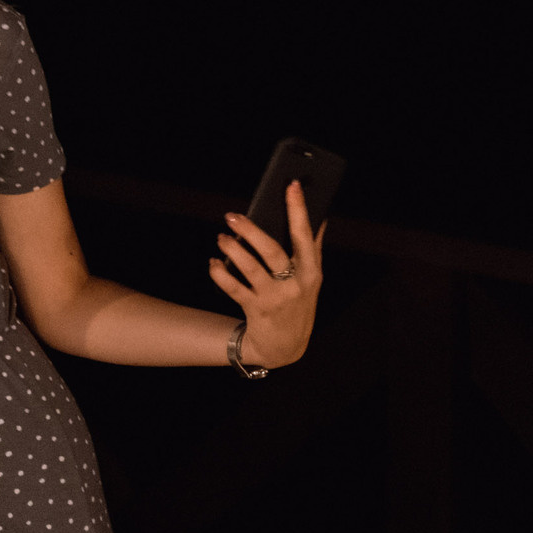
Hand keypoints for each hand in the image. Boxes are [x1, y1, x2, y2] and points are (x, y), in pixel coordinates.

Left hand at [212, 181, 324, 367]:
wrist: (286, 347)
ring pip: (250, 268)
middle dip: (251, 230)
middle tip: (231, 216)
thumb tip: (319, 216)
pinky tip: (213, 263)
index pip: (305, 235)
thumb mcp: (311, 279)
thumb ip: (313, 249)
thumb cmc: (298, 303)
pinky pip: (233, 288)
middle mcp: (295, 285)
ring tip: (222, 238)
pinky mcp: (256, 310)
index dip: (298, 210)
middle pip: (272, 251)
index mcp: (311, 272)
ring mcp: (275, 299)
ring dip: (232, 250)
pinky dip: (219, 273)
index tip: (291, 186)